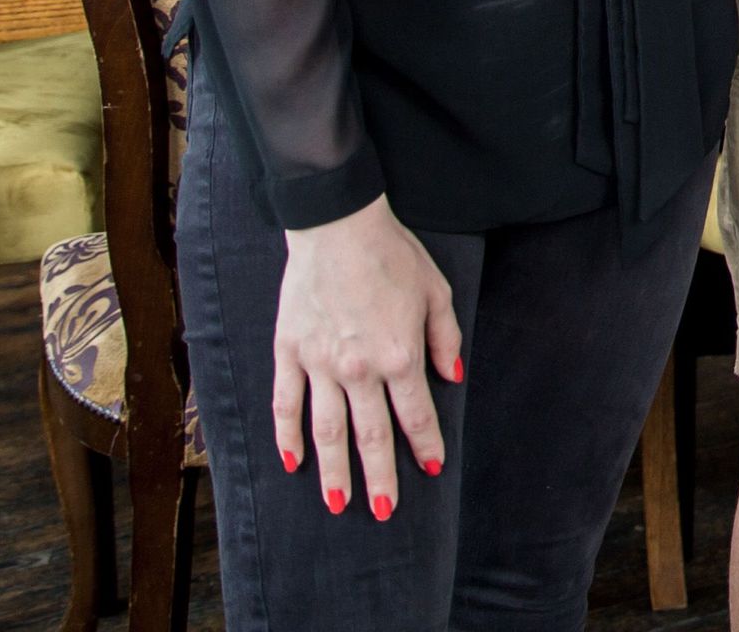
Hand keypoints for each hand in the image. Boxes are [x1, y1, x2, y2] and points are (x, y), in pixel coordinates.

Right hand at [272, 198, 461, 520]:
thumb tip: (452, 380)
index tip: (430, 469)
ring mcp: (319, 364)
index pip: (415, 415)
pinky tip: (293, 462)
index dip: (424, 445)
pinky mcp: (289, 353)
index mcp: (400, 355)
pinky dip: (288, 436)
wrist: (338, 228)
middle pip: (370, 435)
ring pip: (326, 431)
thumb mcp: (437, 292)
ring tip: (339, 503)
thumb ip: (445, 340)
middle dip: (380, 476)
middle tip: (384, 511)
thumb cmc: (393, 257)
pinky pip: (286, 404)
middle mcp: (359, 368)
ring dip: (334, 471)